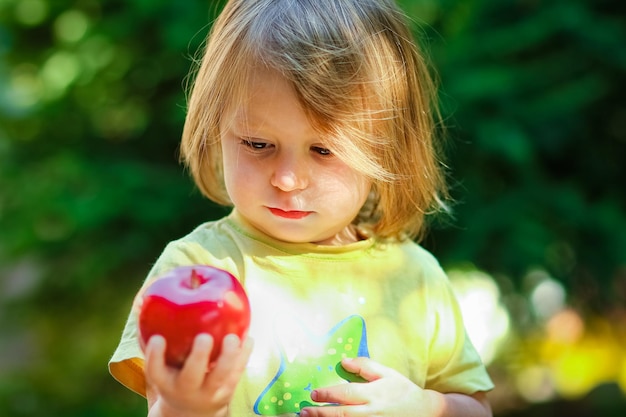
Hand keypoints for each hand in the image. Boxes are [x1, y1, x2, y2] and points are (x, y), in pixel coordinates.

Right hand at [144, 333, 252, 416]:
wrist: (192, 410)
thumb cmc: (174, 375)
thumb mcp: (161, 364)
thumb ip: (154, 336)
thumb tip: (141, 301)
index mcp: (165, 382)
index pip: (155, 371)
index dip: (155, 356)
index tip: (158, 338)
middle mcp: (186, 389)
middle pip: (190, 377)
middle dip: (198, 358)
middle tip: (204, 337)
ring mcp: (209, 393)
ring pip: (219, 377)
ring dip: (228, 357)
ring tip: (233, 338)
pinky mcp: (227, 391)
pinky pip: (238, 373)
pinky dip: (244, 356)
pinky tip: (249, 338)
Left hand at [300, 357, 437, 416]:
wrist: (424, 412)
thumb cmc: (402, 390)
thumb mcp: (386, 373)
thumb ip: (364, 366)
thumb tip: (343, 361)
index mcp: (373, 393)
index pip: (346, 393)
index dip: (328, 393)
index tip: (314, 393)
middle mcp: (372, 411)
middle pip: (342, 413)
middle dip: (321, 413)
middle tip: (304, 411)